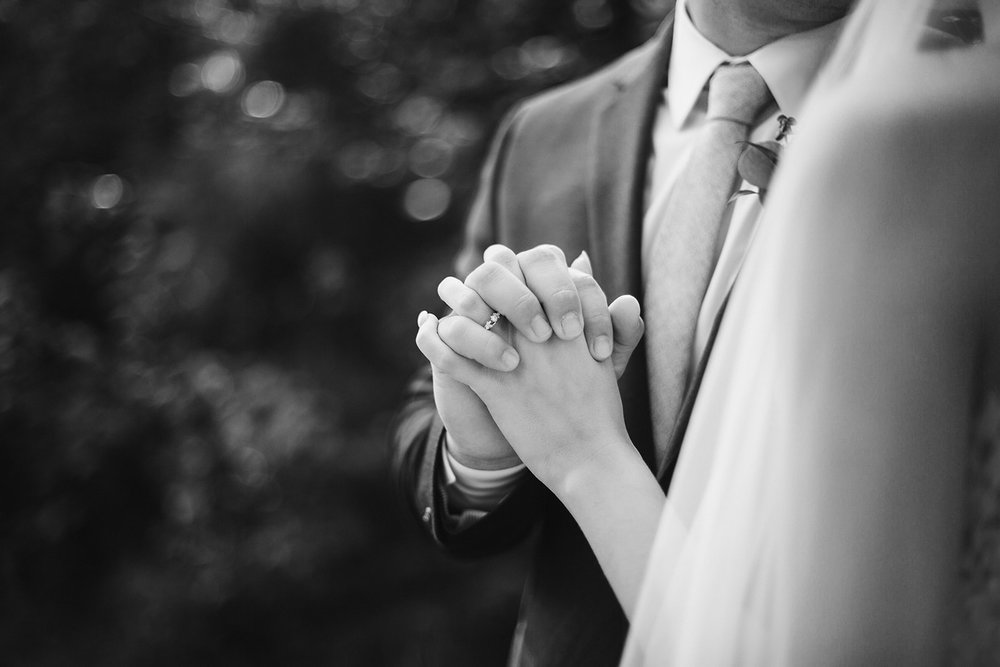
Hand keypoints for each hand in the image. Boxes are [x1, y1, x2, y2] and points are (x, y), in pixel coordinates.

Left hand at [420, 243, 642, 470]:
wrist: (590, 457)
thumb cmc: (598, 406)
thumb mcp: (601, 345)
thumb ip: (590, 300)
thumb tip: (578, 258)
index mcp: (567, 315)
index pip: (534, 262)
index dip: (511, 263)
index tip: (502, 269)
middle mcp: (539, 328)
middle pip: (495, 275)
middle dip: (479, 276)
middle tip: (472, 285)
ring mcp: (515, 357)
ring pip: (466, 311)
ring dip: (451, 304)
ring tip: (446, 304)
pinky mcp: (495, 389)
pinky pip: (451, 357)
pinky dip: (433, 342)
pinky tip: (427, 331)